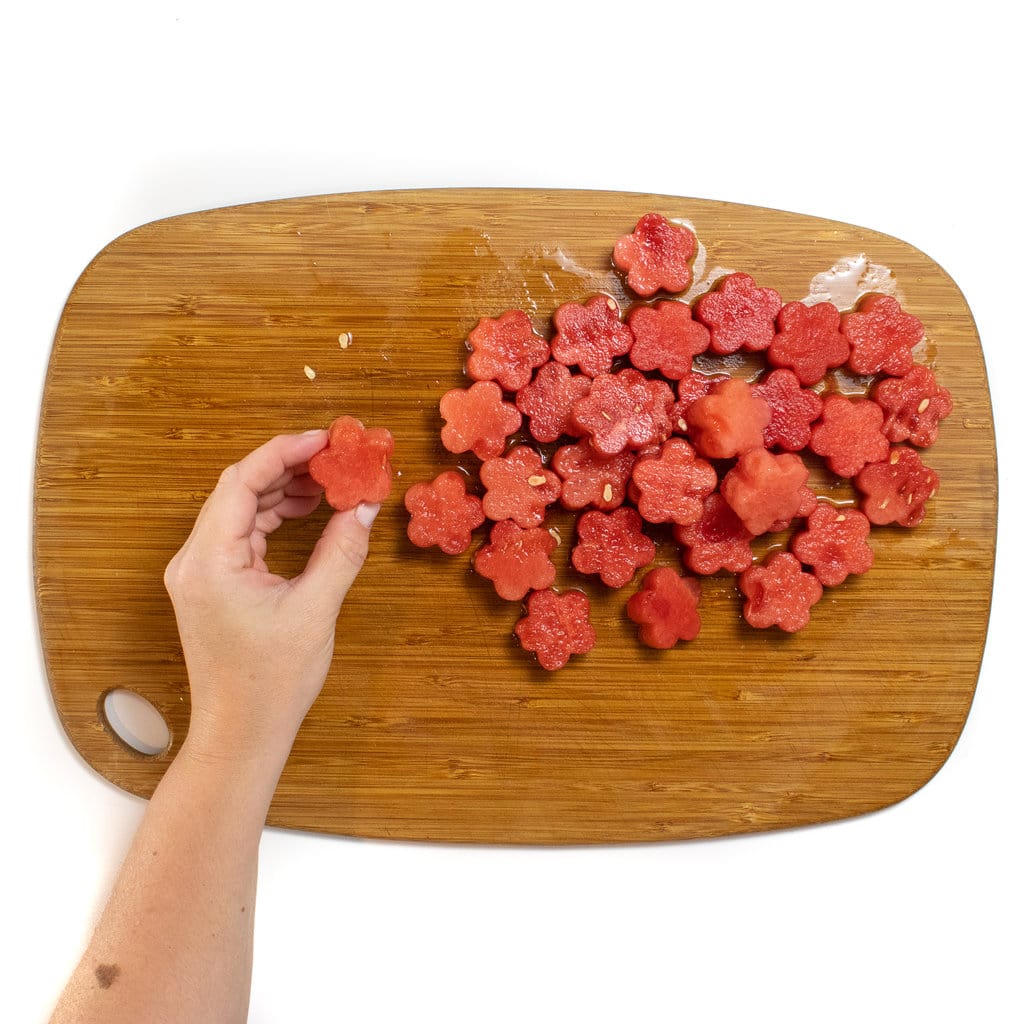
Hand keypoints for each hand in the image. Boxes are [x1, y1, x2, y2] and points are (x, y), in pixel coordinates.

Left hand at [163, 430, 378, 765]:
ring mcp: (200, 572)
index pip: (241, 481)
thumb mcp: (315, 611)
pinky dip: (274, 517)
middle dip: (287, 467)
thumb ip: (341, 550)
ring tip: (328, 483)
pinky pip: (242, 533)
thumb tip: (365, 505)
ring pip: (240, 508)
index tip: (325, 439)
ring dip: (282, 491)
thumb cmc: (271, 682)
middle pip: (238, 489)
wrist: (240, 733)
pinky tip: (307, 512)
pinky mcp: (212, 584)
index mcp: (210, 561)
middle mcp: (195, 560)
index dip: (284, 451)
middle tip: (334, 457)